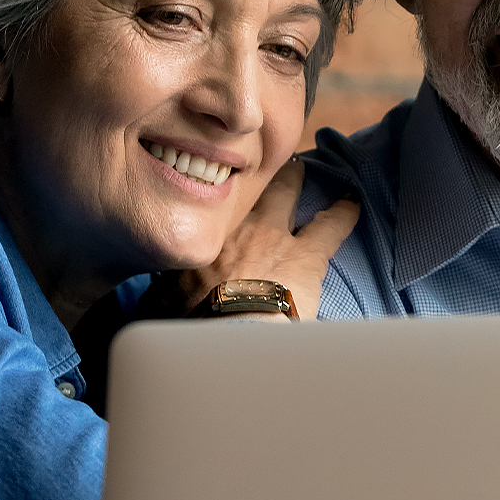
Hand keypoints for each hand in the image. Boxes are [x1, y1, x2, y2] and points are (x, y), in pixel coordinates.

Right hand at [174, 159, 358, 320]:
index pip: (207, 210)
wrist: (231, 335)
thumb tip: (147, 302)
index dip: (212, 199)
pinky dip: (343, 211)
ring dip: (293, 179)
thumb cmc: (195, 325)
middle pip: (242, 188)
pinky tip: (352, 202)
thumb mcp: (161, 309)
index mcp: (201, 241)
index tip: (214, 193)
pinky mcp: (309, 255)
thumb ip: (159, 298)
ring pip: (286, 192)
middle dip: (249, 173)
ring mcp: (273, 236)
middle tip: (253, 164)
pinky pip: (332, 223)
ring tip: (300, 167)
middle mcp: (235, 229)